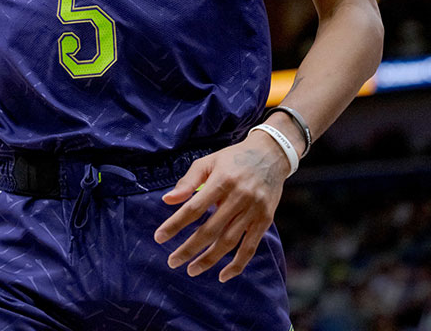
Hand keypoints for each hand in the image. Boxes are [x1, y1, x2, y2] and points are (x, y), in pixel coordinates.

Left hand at [153, 131, 289, 281]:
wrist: (271, 154)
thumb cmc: (233, 159)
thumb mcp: (209, 162)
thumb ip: (188, 181)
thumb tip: (167, 200)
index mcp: (222, 181)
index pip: (194, 208)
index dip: (175, 224)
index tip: (159, 237)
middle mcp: (239, 197)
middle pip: (210, 230)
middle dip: (189, 249)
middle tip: (172, 262)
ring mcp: (253, 211)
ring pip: (228, 242)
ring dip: (209, 259)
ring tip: (191, 270)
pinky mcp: (264, 220)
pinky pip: (250, 248)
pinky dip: (237, 264)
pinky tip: (223, 275)